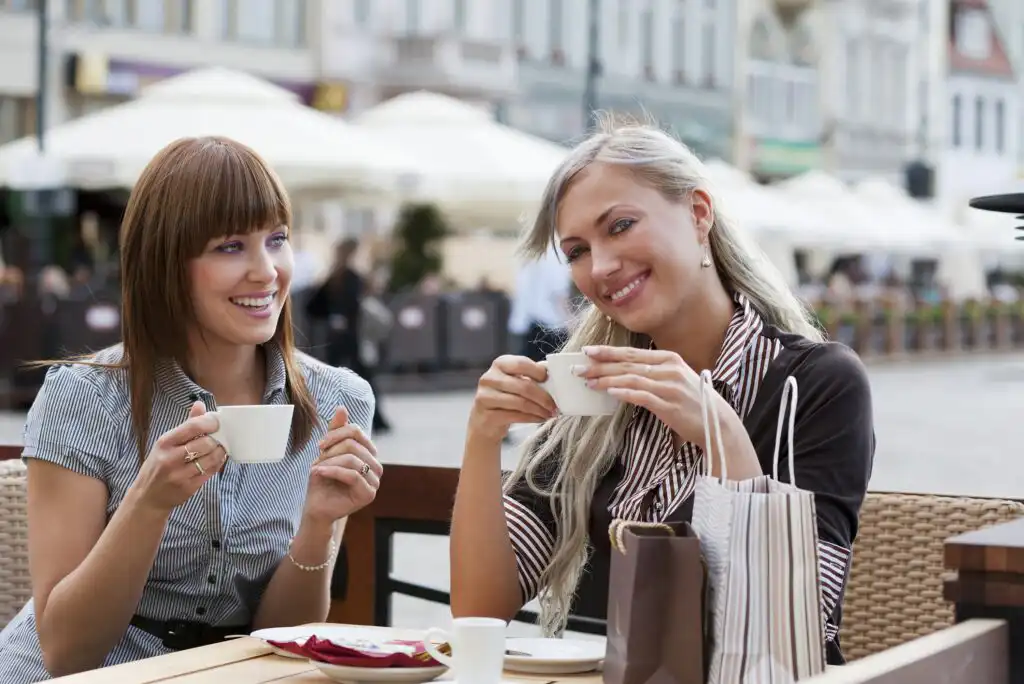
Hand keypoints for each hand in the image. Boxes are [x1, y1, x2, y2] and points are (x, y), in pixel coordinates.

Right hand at [130, 401, 226, 512]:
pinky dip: (217, 463)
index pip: (192, 427)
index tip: (217, 422)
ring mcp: (180, 474)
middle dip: (216, 439)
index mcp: (165, 442)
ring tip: (219, 448)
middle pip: (205, 443)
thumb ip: (186, 425)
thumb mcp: (166, 443)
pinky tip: (216, 459)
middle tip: (220, 438)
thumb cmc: (158, 466)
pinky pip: (211, 472)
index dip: (210, 422)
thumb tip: (200, 404)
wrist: (147, 497)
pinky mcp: (189, 487)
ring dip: (220, 451)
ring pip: (211, 458)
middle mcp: (171, 458)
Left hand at [302, 407, 382, 525]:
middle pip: (354, 444)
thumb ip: (336, 431)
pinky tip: (318, 473)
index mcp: (369, 453)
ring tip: (317, 469)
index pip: (356, 431)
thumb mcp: (327, 451)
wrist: (316, 506)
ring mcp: (375, 481)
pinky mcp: (369, 494)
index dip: (336, 434)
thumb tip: (342, 407)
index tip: (320, 444)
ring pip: (352, 459)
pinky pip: (351, 475)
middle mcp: (376, 465)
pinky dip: (332, 472)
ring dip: (329, 463)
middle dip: (331, 451)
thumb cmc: (322, 478)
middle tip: (317, 461)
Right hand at [468, 355, 557, 441]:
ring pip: (520, 402)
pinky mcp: (487, 415)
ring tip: (550, 414)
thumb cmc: (506, 398)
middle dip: (543, 397)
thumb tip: (555, 374)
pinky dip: (532, 418)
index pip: (522, 364)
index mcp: (500, 364)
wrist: (485, 422)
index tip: (551, 381)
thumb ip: (532, 376)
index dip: (539, 372)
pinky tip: (540, 418)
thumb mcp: (516, 382)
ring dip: (539, 409)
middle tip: (555, 405)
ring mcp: (485, 397)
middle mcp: (489, 378)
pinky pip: (515, 416)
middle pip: (523, 385)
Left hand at [578, 345, 718, 446]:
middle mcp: (670, 369)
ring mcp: (671, 387)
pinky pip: (643, 396)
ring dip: (607, 380)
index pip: (632, 353)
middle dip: (600, 365)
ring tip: (588, 382)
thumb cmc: (693, 402)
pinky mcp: (670, 405)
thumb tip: (622, 372)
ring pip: (632, 379)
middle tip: (578, 368)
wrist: (717, 424)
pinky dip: (625, 393)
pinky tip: (610, 393)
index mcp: (669, 359)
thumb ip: (653, 373)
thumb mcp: (675, 379)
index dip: (608, 352)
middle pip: (628, 364)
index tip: (587, 351)